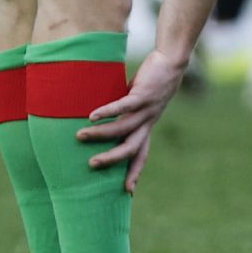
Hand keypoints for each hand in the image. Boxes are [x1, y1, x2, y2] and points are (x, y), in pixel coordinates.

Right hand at [77, 47, 188, 193]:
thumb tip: (99, 119)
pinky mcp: (143, 95)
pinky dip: (107, 112)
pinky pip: (123, 107)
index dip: (135, 172)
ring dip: (100, 134)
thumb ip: (124, 114)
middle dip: (112, 160)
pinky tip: (92, 116)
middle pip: (132, 149)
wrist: (172, 62)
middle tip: (91, 165)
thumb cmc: (152, 82)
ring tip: (80, 136)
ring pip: (123, 129)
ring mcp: (146, 109)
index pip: (142, 155)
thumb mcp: (139, 103)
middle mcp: (148, 122)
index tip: (128, 191)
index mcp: (147, 126)